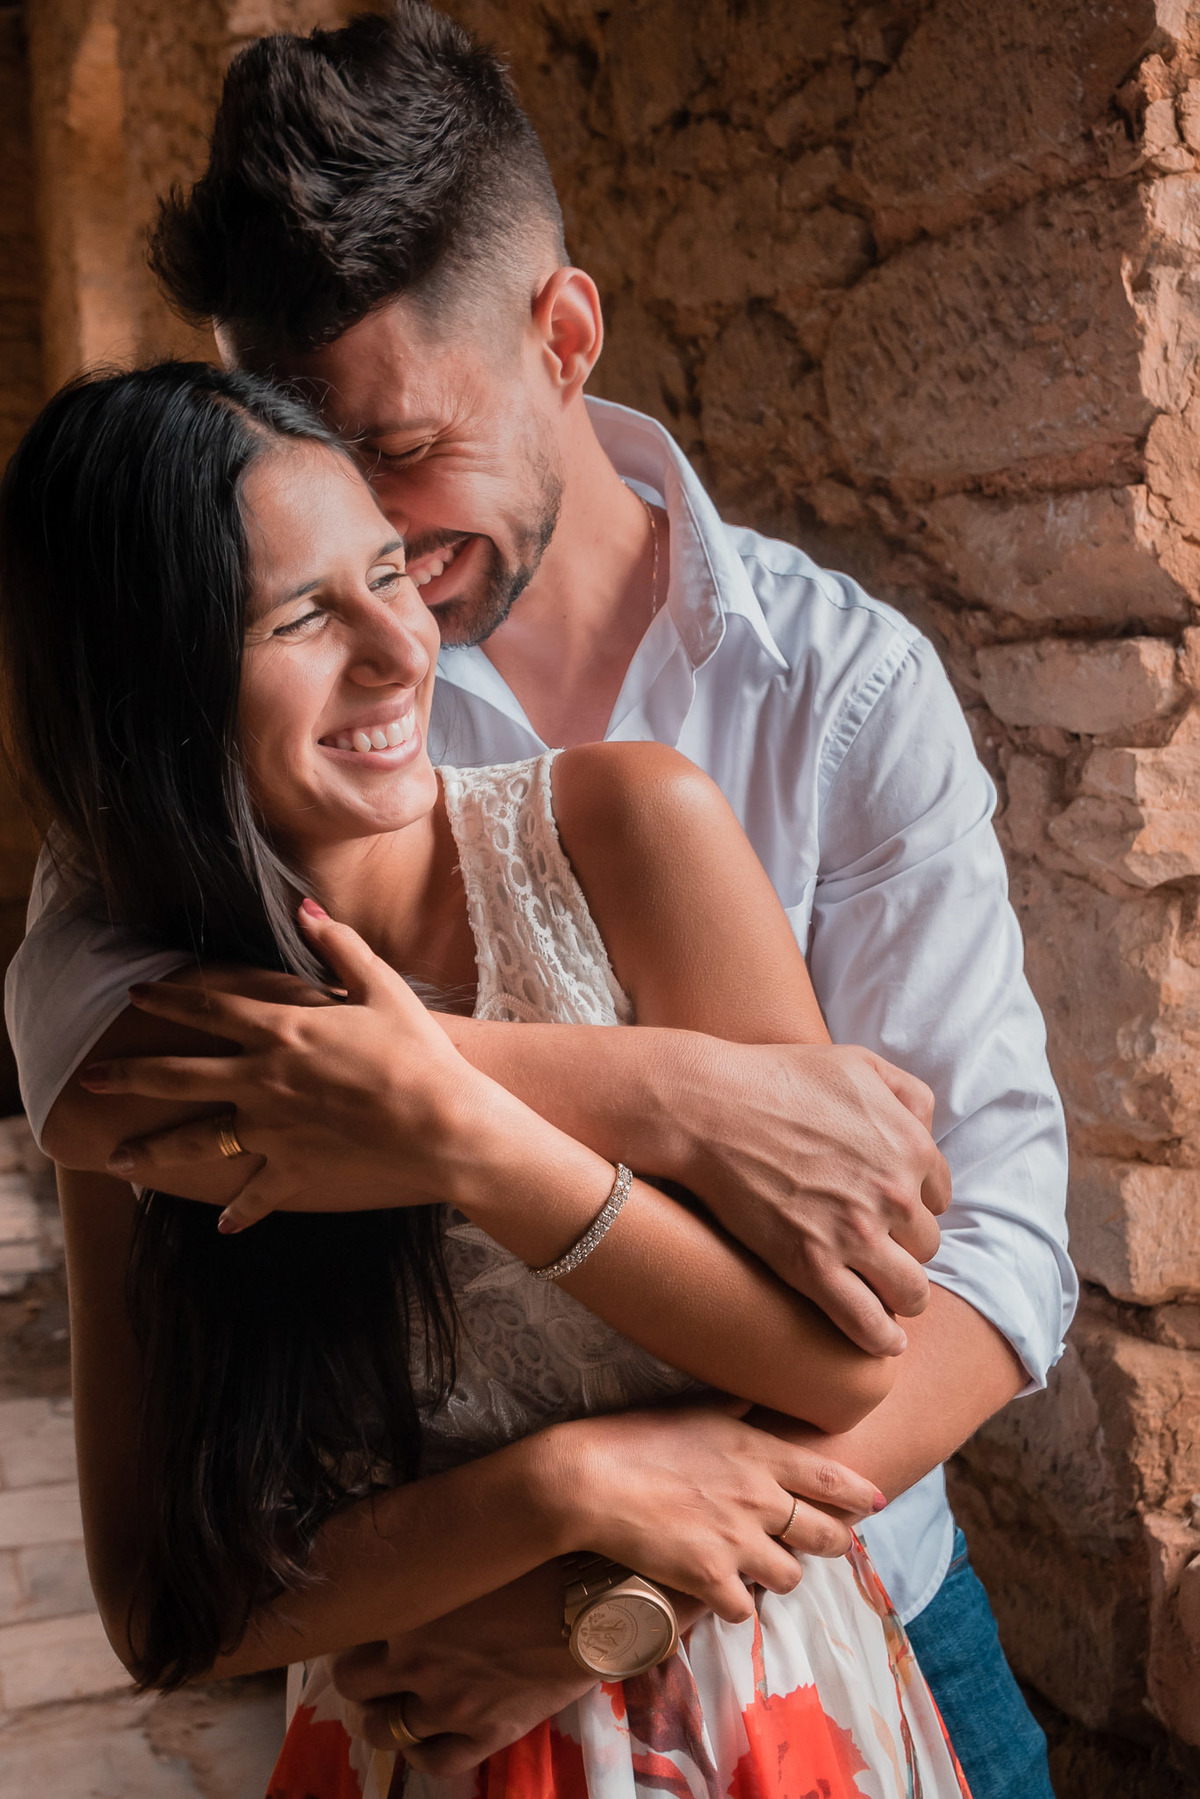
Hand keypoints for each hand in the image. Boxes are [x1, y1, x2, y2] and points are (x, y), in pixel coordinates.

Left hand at [82, 902, 495, 1228]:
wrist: (441, 1121)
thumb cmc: (418, 1051)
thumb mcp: (382, 987)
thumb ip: (338, 946)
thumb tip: (306, 909)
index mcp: (282, 1031)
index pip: (209, 1009)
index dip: (169, 999)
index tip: (137, 994)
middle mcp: (263, 1080)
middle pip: (179, 1075)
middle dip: (130, 1074)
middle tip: (91, 1078)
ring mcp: (273, 1129)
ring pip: (198, 1141)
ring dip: (154, 1150)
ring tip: (117, 1161)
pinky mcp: (294, 1168)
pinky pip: (258, 1193)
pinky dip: (240, 1211)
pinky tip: (222, 1224)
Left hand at [331, 1564, 606, 1773]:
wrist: (598, 1597)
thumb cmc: (540, 1555)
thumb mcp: (471, 1549)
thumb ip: (430, 1564)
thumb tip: (408, 1552)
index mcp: (407, 1611)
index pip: (345, 1634)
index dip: (352, 1629)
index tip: (366, 1623)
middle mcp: (416, 1663)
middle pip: (353, 1686)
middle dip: (362, 1675)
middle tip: (382, 1661)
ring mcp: (450, 1705)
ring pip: (384, 1730)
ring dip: (386, 1715)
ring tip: (401, 1699)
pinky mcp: (487, 1734)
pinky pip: (436, 1762)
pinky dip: (426, 1751)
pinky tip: (435, 1733)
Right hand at [548, 1398, 884, 1620]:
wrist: (590, 1478)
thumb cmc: (635, 1436)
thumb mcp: (693, 1410)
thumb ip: (732, 1408)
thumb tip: (750, 1394)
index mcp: (757, 1451)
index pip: (828, 1477)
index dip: (859, 1494)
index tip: (876, 1502)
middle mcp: (758, 1496)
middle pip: (826, 1533)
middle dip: (833, 1542)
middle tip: (825, 1544)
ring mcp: (737, 1540)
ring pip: (792, 1576)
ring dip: (780, 1575)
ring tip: (763, 1569)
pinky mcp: (710, 1576)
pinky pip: (746, 1609)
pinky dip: (737, 1605)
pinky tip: (724, 1595)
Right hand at [679, 1041, 949, 1355]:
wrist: (710, 1108)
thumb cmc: (778, 1078)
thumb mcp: (858, 1063)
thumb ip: (908, 1094)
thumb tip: (929, 1132)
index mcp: (910, 1146)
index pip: (938, 1196)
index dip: (915, 1202)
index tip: (891, 1209)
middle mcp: (892, 1195)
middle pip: (925, 1243)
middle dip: (903, 1244)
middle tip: (875, 1242)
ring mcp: (854, 1235)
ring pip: (910, 1290)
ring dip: (903, 1295)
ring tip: (888, 1294)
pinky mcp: (812, 1268)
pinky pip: (867, 1323)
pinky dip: (881, 1339)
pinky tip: (886, 1343)